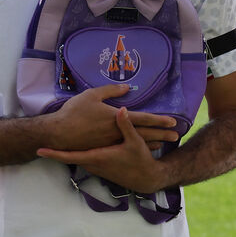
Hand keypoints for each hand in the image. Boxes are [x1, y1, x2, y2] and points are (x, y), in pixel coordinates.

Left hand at [38, 107, 168, 194]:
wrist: (145, 178)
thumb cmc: (140, 160)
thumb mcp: (134, 142)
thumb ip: (126, 125)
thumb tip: (121, 109)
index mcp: (97, 157)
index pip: (70, 156)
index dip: (54, 153)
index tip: (40, 150)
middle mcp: (93, 164)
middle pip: (70, 157)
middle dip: (57, 151)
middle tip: (43, 142)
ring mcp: (95, 168)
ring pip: (76, 158)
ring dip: (66, 152)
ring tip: (55, 142)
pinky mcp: (99, 169)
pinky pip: (83, 160)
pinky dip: (77, 153)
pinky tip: (77, 145)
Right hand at [50, 83, 178, 150]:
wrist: (58, 134)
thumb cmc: (74, 112)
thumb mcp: (92, 95)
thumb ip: (111, 90)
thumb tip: (127, 88)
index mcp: (116, 118)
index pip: (143, 119)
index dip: (159, 120)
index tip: (173, 121)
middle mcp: (117, 132)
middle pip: (145, 133)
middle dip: (162, 134)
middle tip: (176, 135)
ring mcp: (112, 142)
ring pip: (137, 142)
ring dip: (153, 142)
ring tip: (166, 142)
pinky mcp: (105, 149)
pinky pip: (127, 148)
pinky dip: (138, 147)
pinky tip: (145, 148)